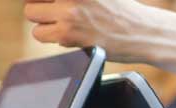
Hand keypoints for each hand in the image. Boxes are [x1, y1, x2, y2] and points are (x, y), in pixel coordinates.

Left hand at [24, 0, 145, 61]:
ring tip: (63, 23)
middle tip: (54, 11)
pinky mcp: (68, 33)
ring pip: (32, 15)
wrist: (142, 31)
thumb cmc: (121, 8)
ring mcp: (69, 11)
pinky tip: (70, 33)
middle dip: (40, 5)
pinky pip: (42, 34)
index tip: (46, 3)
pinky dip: (51, 35)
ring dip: (43, 21)